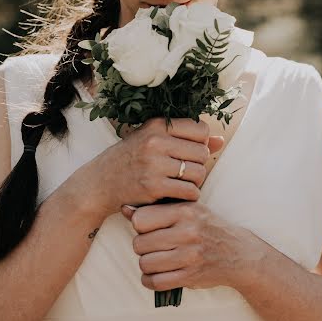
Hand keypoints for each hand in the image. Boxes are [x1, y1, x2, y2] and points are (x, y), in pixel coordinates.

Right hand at [92, 117, 223, 215]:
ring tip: (183, 182)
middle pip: (203, 152)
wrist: (100, 182)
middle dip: (200, 163)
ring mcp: (154, 164)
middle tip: (187, 170)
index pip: (200, 129)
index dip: (201, 142)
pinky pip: (190, 191)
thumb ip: (187, 138)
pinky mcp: (153, 187)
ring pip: (199, 172)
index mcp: (157, 125)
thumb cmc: (131, 158)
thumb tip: (221, 141)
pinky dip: (190, 195)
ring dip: (196, 181)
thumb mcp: (154, 140)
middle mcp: (156, 141)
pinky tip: (178, 193)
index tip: (190, 151)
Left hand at [121, 200, 256, 291]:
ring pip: (145, 263)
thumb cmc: (207, 226)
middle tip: (150, 245)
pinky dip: (150, 280)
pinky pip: (156, 282)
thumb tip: (124, 208)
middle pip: (139, 243)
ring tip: (154, 258)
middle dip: (141, 246)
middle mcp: (187, 231)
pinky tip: (155, 273)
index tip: (147, 227)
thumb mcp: (187, 209)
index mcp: (184, 210)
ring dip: (146, 263)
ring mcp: (189, 255)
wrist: (238, 252)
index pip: (141, 219)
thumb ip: (156, 208)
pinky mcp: (190, 276)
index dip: (139, 224)